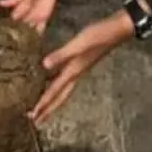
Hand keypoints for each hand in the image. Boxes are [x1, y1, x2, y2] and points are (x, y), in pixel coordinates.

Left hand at [30, 10, 131, 124]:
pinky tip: (51, 80)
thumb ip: (62, 54)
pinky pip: (65, 80)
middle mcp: (76, 73)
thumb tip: (44, 65)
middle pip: (60, 97)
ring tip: (42, 108)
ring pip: (63, 90)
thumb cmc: (100, 35)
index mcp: (74, 71)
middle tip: (36, 122)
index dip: (44, 104)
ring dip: (52, 100)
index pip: (55, 92)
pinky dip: (56, 84)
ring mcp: (79, 69)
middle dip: (48, 110)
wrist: (118, 29)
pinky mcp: (81, 62)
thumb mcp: (79, 43)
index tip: (33, 117)